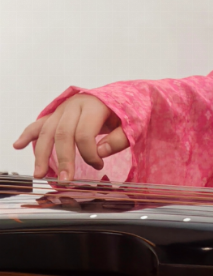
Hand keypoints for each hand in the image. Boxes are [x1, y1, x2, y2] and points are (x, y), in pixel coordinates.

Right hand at [13, 95, 127, 182]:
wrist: (121, 95)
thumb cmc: (126, 111)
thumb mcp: (132, 124)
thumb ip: (120, 138)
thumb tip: (101, 152)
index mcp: (94, 105)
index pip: (84, 133)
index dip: (90, 154)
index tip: (98, 165)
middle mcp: (75, 105)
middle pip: (63, 133)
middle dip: (63, 159)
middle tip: (66, 180)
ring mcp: (63, 109)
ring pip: (47, 131)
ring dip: (41, 154)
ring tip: (39, 174)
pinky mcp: (57, 114)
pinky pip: (40, 124)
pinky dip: (28, 134)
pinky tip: (18, 145)